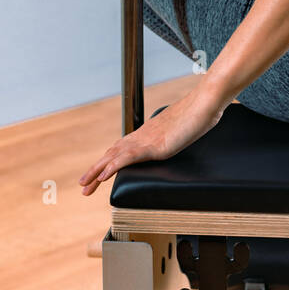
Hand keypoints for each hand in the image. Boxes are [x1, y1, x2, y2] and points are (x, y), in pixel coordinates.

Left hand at [78, 82, 224, 195]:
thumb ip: (173, 139)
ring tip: (85, 185)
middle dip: (96, 170)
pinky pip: (128, 157)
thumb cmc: (198, 115)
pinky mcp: (154, 145)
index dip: (107, 162)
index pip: (121, 150)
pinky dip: (113, 167)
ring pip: (114, 156)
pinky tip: (102, 176)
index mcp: (147, 134)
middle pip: (112, 153)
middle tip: (83, 186)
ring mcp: (146, 140)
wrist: (205, 102)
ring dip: (97, 171)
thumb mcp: (182, 133)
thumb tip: (173, 143)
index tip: (97, 174)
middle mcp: (142, 135)